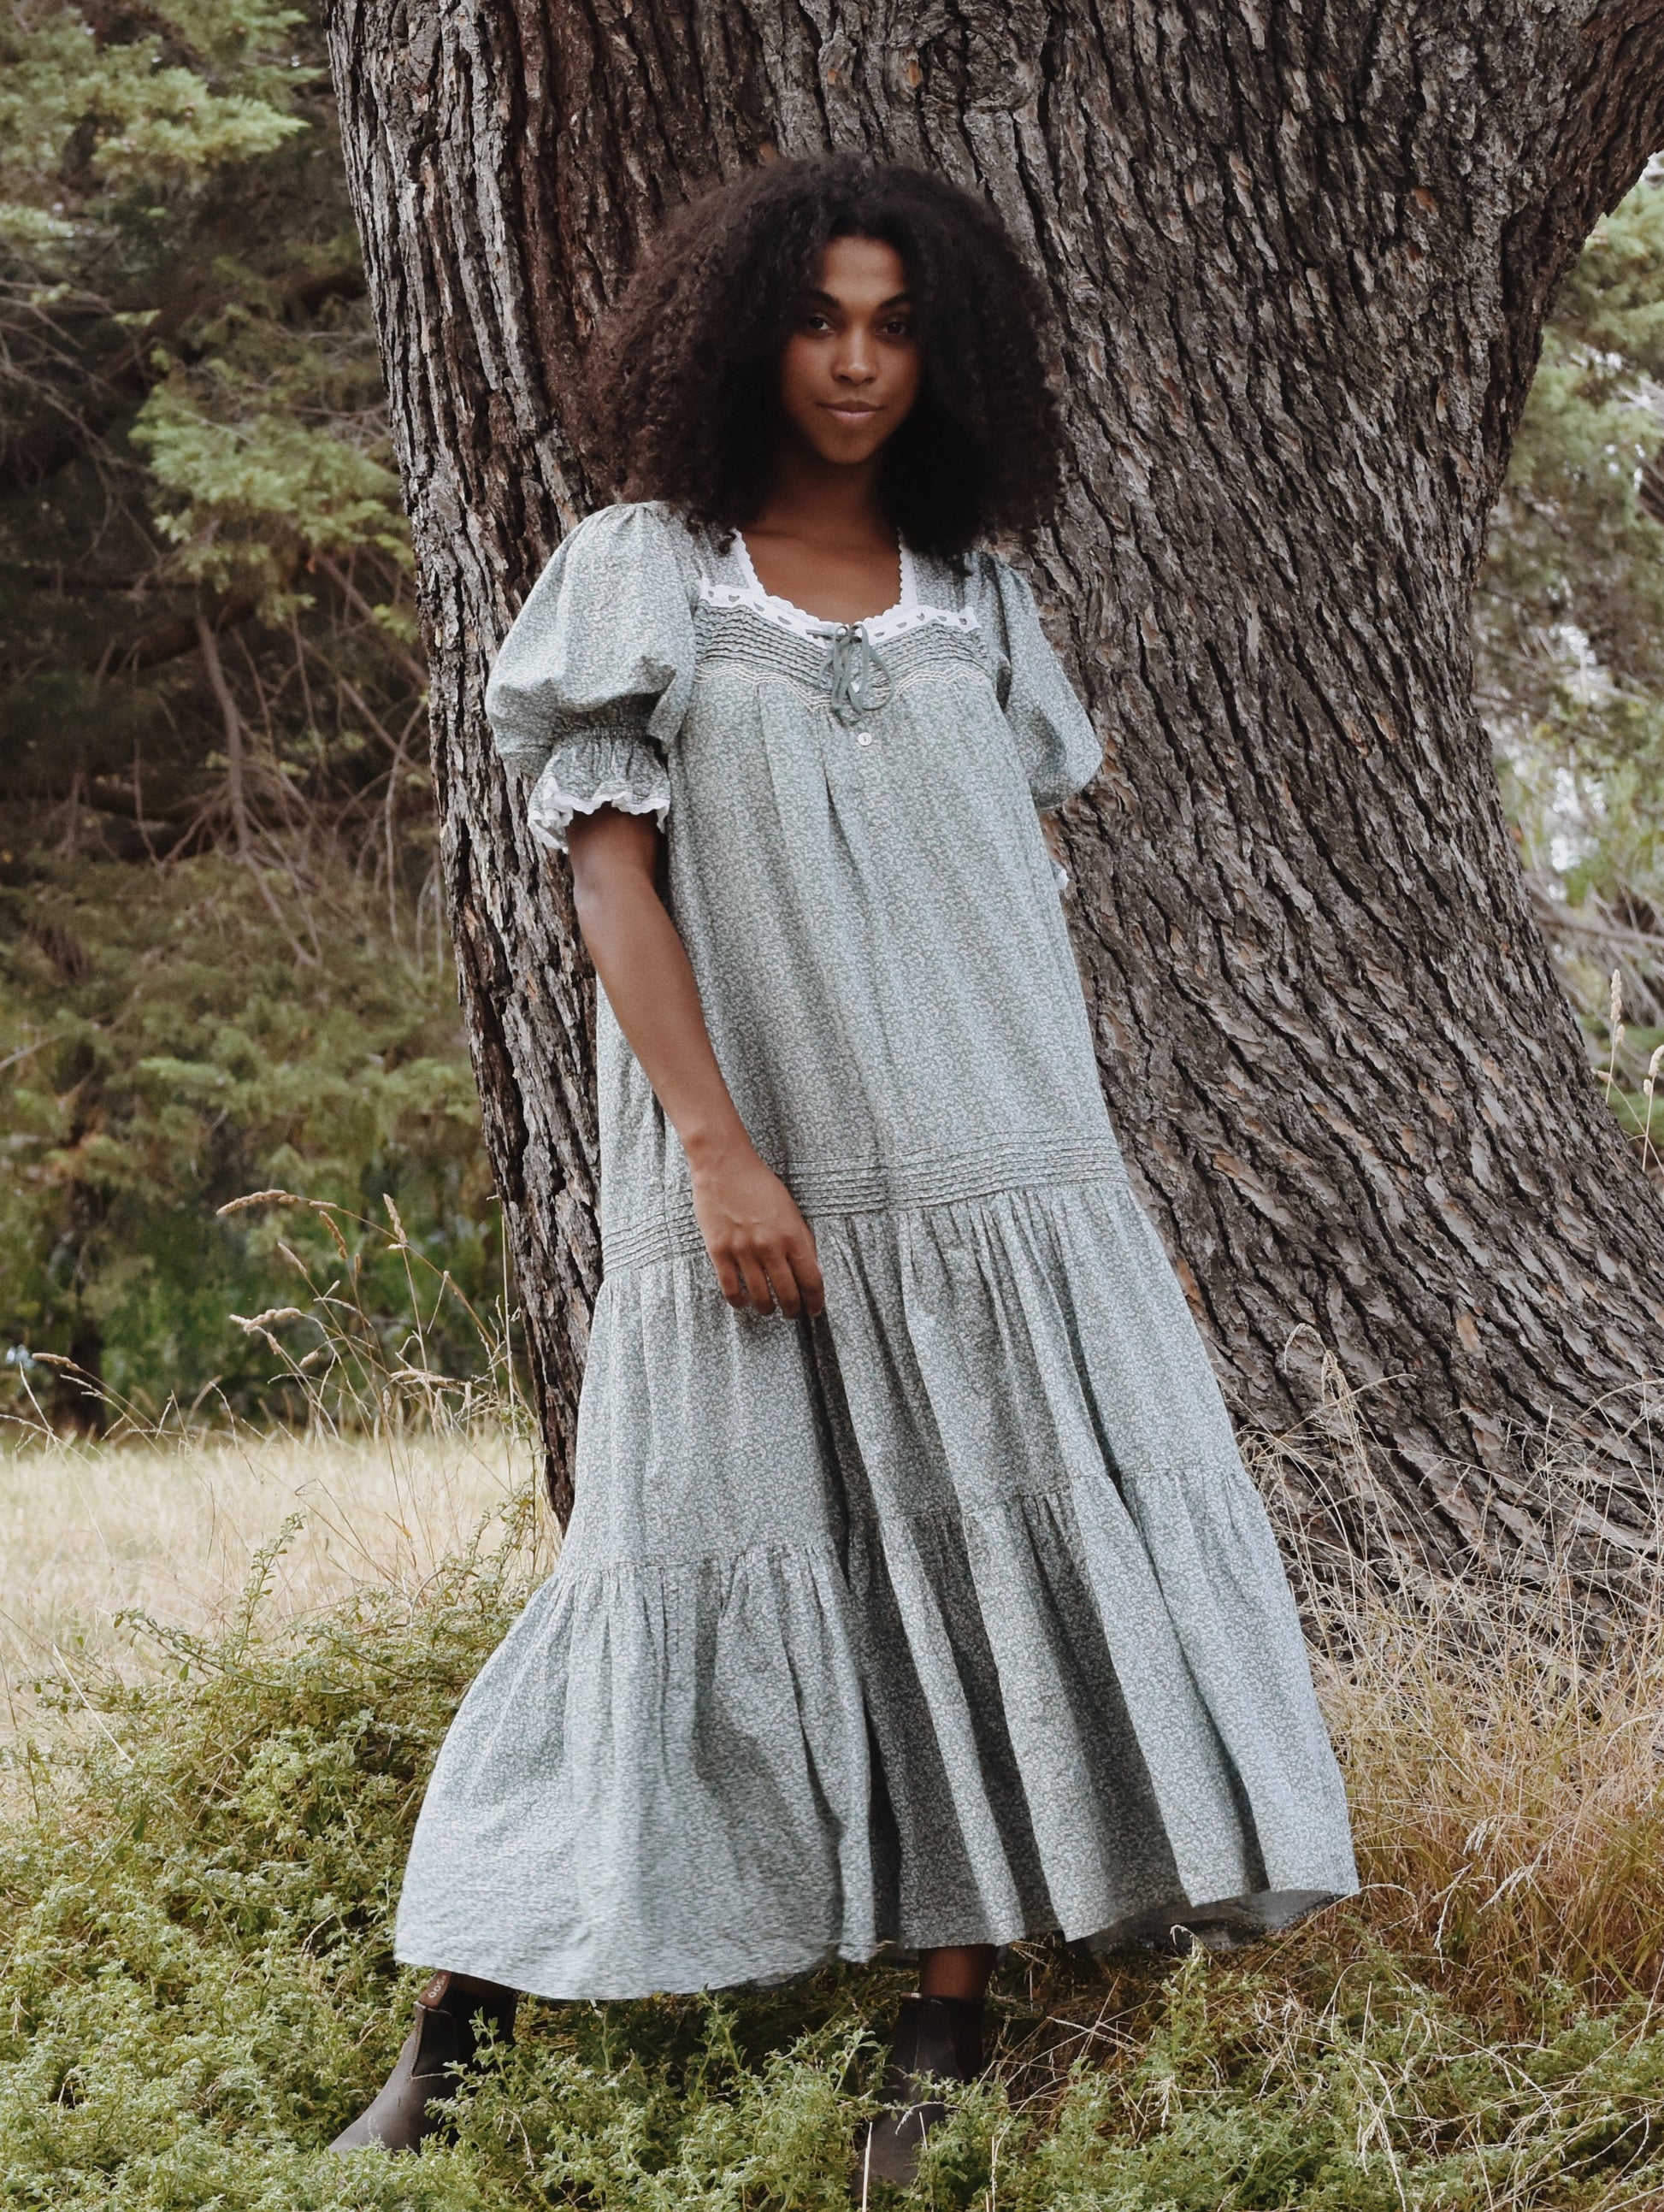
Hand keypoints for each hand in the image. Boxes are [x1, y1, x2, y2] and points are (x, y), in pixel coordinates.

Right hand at [689, 1142, 825, 1317]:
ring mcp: (743, 1251)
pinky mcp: (719, 1251)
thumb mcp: (791, 1209)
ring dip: (768, 1308)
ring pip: (760, 1297)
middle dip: (794, 1310)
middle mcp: (769, 1246)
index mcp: (792, 1235)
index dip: (816, 1301)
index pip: (811, 1280)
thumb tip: (811, 1270)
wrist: (724, 1166)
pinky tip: (744, 1302)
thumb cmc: (760, 1184)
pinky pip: (731, 1288)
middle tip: (793, 1313)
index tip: (815, 1310)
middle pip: (788, 1293)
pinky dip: (740, 1301)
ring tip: (769, 1309)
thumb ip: (802, 1240)